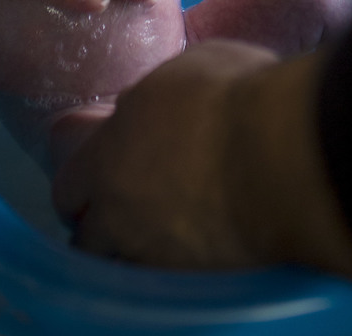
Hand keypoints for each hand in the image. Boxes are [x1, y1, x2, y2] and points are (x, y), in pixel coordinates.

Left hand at [54, 42, 351, 277]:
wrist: (282, 155)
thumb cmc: (235, 97)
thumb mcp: (184, 69)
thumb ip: (150, 96)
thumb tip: (139, 104)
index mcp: (108, 154)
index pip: (69, 185)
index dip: (79, 188)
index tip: (91, 186)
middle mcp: (119, 210)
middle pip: (86, 239)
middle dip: (96, 230)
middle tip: (116, 220)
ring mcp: (154, 250)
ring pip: (121, 268)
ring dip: (129, 254)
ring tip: (153, 239)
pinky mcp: (193, 277)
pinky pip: (165, 280)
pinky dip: (170, 269)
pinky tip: (189, 253)